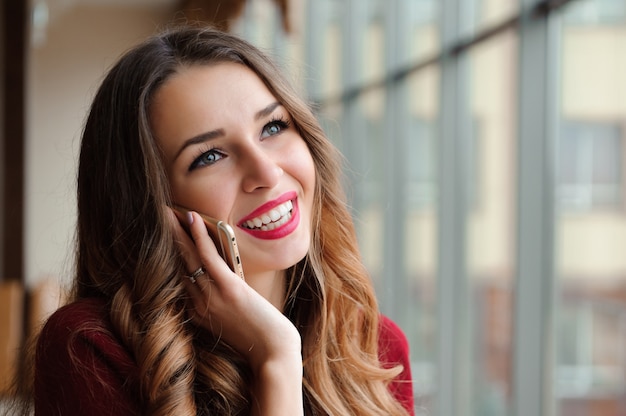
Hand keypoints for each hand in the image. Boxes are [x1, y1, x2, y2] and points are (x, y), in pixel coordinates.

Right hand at [168, 208, 301, 371]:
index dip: (171, 253)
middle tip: (159, 216)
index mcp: (197, 312)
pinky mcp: (228, 289)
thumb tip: (219, 277)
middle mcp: (198, 303)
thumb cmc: (258, 339)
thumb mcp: (231, 319)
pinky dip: (199, 237)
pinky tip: (192, 219)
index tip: (166, 235)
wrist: (273, 354)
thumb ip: (220, 300)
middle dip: (168, 238)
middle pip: (178, 263)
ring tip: (168, 212)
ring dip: (177, 232)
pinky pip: (209, 258)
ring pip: (189, 257)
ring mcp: (211, 296)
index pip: (179, 276)